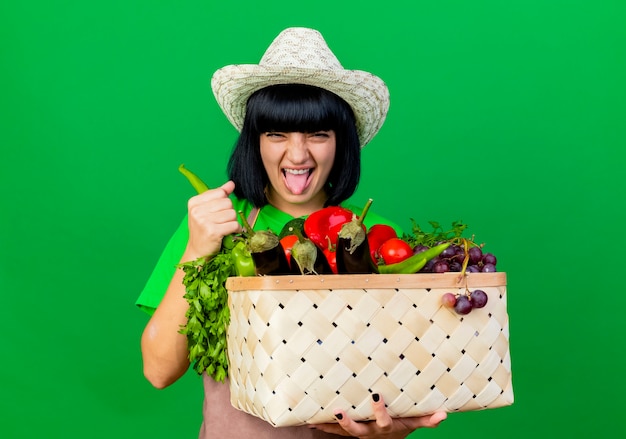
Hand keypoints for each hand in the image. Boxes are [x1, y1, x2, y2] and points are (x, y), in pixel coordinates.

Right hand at [184, 180, 240, 259]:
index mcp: (194, 202)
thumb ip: (218, 195)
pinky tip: (229, 232)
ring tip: (224, 227)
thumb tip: (231, 183)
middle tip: (222, 222)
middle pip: (227, 203)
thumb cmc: (203, 230)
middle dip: (229, 212)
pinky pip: (234, 225)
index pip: (220, 192)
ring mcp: (204, 221)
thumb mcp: (206, 210)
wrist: (197, 251)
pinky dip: (235, 229)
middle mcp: (197, 210)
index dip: (224, 202)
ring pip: (232, 214)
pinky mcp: (212, 232)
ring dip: (232, 222)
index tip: (218, 211)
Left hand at [310, 394, 446, 438]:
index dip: (379, 410)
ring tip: (316, 419)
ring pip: (342, 432)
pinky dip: (322, 426)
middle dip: (347, 423)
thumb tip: (445, 415)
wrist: (389, 438)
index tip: (375, 395)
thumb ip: (428, 420)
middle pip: (358, 430)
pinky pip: (333, 430)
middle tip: (337, 411)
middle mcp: (370, 432)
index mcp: (385, 427)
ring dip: (329, 426)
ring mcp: (358, 433)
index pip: (383, 420)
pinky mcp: (349, 431)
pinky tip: (309, 421)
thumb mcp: (414, 422)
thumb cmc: (401, 425)